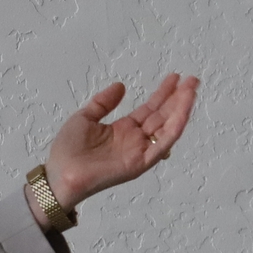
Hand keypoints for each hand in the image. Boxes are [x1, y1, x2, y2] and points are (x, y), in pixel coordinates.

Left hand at [45, 73, 199, 209]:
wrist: (60, 174)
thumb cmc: (68, 150)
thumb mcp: (85, 118)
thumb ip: (103, 103)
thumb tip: (121, 86)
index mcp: (124, 130)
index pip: (150, 109)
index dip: (163, 93)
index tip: (174, 78)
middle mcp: (136, 140)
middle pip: (163, 116)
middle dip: (178, 98)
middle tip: (192, 80)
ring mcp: (141, 151)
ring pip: (168, 127)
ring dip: (182, 108)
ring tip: (192, 90)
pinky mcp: (142, 162)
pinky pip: (163, 143)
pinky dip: (176, 127)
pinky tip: (184, 110)